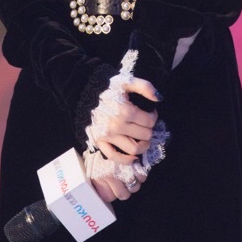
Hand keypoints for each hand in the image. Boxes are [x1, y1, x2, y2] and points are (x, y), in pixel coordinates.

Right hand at [86, 75, 160, 201]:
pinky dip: (126, 160)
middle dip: (149, 130)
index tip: (150, 113)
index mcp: (125, 111)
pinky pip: (114, 157)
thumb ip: (145, 87)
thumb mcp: (126, 81)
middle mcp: (117, 126)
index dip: (153, 117)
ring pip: (133, 149)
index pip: (149, 121)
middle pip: (144, 135)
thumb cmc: (106, 86)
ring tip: (143, 139)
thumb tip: (159, 99)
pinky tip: (134, 157)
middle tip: (146, 124)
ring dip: (143, 146)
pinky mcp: (99, 142)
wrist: (83, 91)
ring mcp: (108, 136)